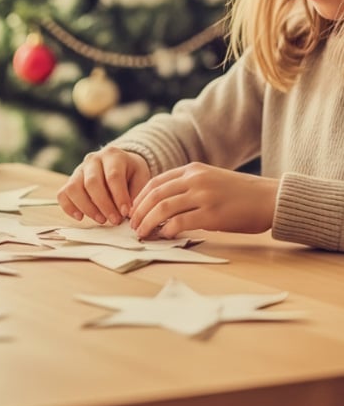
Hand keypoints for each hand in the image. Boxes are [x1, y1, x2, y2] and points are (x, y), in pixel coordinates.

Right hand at [57, 146, 150, 224]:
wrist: (119, 164)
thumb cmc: (131, 174)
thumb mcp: (140, 178)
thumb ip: (136, 193)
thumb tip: (129, 214)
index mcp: (113, 155)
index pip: (113, 176)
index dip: (119, 196)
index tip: (126, 212)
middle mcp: (93, 160)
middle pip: (92, 182)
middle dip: (104, 205)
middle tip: (115, 220)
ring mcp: (79, 169)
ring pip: (74, 188)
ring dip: (87, 208)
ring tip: (101, 220)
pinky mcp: (70, 181)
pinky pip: (63, 194)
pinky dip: (69, 207)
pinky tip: (81, 217)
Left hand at [128, 163, 276, 238]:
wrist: (271, 199)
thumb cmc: (241, 194)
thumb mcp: (211, 180)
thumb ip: (188, 187)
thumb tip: (163, 207)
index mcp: (193, 169)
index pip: (155, 182)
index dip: (140, 198)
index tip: (133, 210)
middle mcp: (196, 179)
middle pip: (155, 195)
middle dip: (139, 211)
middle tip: (133, 225)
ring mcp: (204, 196)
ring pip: (163, 208)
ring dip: (148, 222)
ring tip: (143, 233)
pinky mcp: (212, 214)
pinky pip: (180, 222)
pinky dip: (167, 230)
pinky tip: (164, 235)